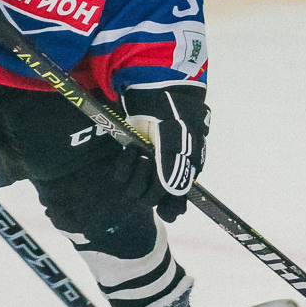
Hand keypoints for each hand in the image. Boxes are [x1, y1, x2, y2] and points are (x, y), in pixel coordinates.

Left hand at [121, 83, 207, 220]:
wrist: (156, 95)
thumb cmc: (174, 117)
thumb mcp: (178, 140)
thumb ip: (174, 166)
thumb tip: (174, 192)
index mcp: (184, 173)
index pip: (177, 204)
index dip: (170, 209)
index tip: (164, 211)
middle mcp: (165, 174)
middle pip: (153, 199)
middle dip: (149, 185)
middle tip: (150, 162)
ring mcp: (147, 167)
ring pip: (136, 189)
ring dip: (136, 173)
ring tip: (141, 152)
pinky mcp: (130, 159)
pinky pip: (121, 176)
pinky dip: (124, 165)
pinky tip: (131, 149)